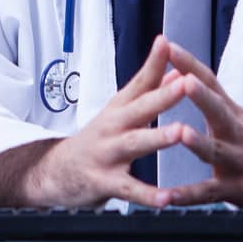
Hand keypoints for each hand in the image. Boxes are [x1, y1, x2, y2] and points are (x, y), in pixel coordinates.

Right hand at [0, 36, 188, 207]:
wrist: (57, 171)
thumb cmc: (96, 138)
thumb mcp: (120, 111)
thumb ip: (149, 93)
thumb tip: (178, 72)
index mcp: (119, 108)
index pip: (139, 81)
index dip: (153, 62)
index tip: (167, 43)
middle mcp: (113, 126)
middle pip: (140, 108)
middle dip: (163, 95)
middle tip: (184, 83)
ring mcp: (108, 154)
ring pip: (135, 144)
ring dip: (158, 137)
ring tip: (180, 132)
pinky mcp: (105, 182)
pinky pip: (129, 189)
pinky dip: (147, 195)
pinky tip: (166, 198)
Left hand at [163, 42, 242, 208]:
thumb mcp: (237, 117)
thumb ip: (209, 97)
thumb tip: (178, 73)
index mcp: (232, 113)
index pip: (211, 83)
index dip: (191, 64)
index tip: (169, 47)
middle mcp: (236, 133)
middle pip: (219, 111)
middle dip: (202, 96)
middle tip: (185, 81)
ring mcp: (237, 161)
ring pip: (217, 151)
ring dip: (199, 142)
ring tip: (182, 134)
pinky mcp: (236, 189)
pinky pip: (208, 193)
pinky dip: (188, 195)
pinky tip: (168, 196)